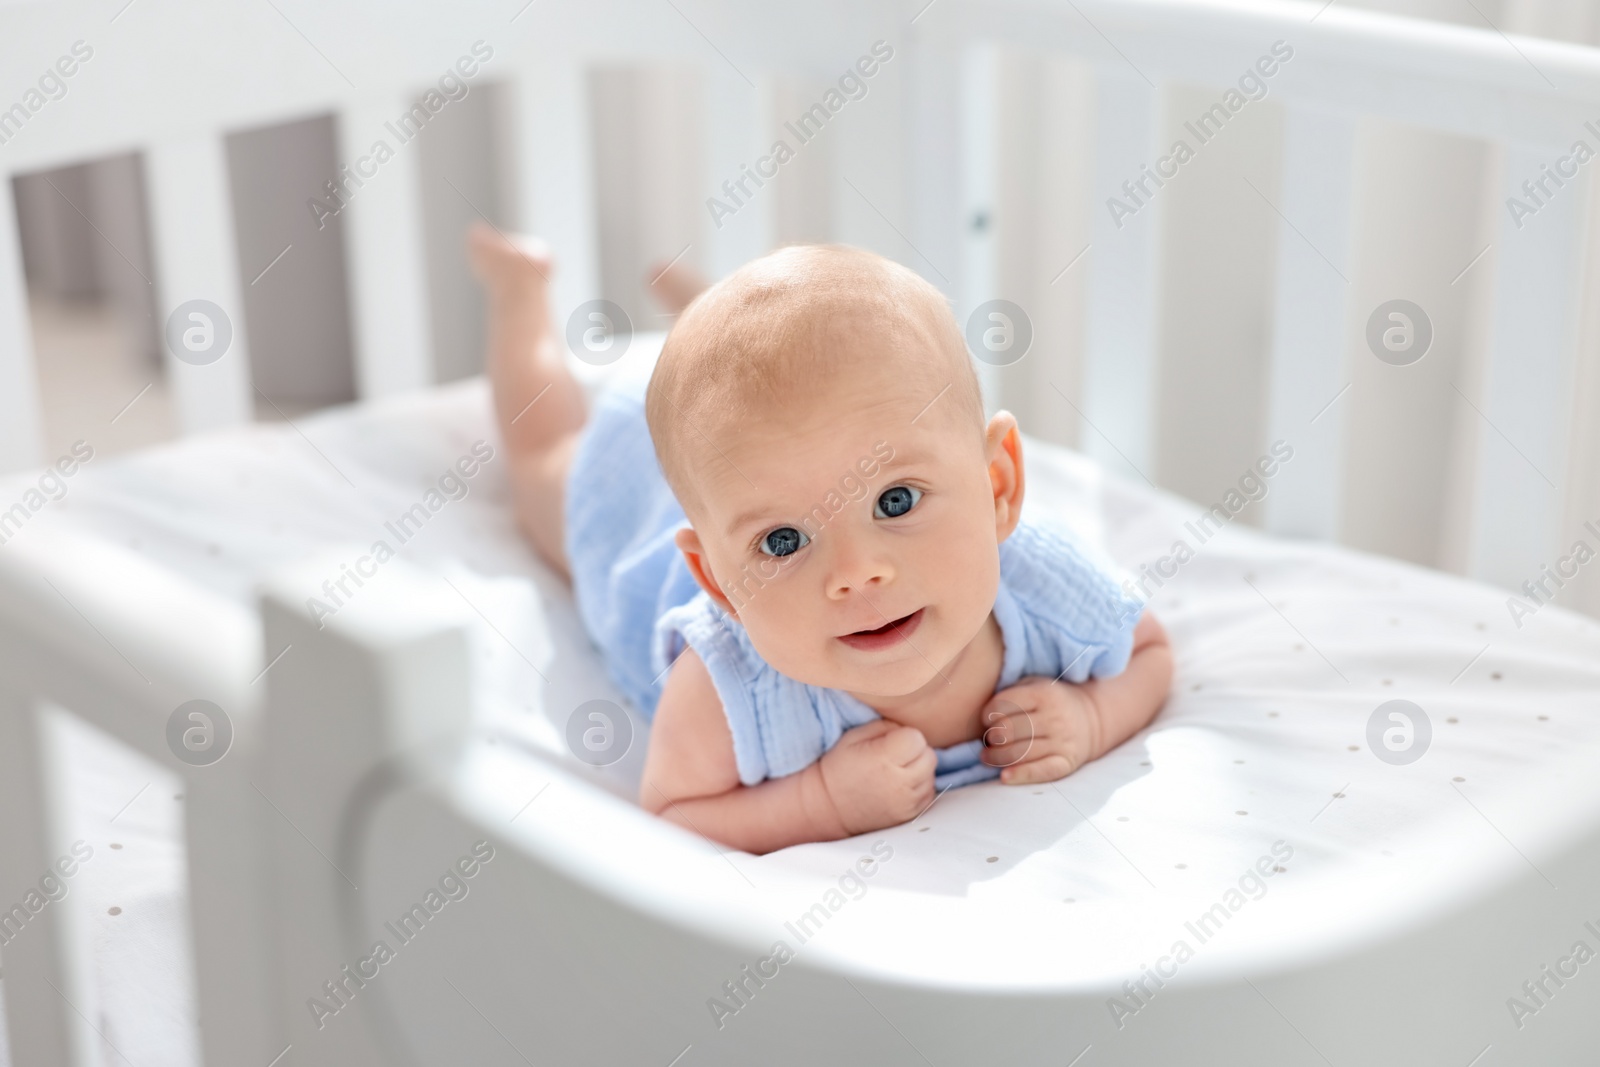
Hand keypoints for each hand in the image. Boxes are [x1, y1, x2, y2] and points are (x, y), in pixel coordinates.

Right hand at [817, 719, 936, 834]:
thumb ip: (885, 726)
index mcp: (884, 759)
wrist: (829, 807)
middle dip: (915, 752)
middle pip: (929, 756)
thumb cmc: (840, 767)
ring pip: (931, 775)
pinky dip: (919, 787)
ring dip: (919, 770)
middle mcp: (899, 783)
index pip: (917, 738)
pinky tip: (899, 786)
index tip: (891, 743)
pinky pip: (928, 793)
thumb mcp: (854, 736)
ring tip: (896, 772)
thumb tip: (907, 730)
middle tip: (894, 757)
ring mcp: (907, 802)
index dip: (906, 736)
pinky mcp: (911, 815)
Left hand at [979, 678, 1101, 784]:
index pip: (1005, 704)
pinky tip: (1004, 776)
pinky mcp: (1066, 762)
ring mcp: (1062, 741)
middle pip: (1010, 730)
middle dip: (992, 737)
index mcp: (1044, 694)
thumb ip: (1011, 693)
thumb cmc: (1050, 701)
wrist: (1091, 718)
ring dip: (997, 757)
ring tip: (987, 757)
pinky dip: (1021, 775)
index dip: (988, 713)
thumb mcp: (1034, 685)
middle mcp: (1055, 717)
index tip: (985, 719)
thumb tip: (983, 716)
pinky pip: (1042, 771)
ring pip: (1020, 752)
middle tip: (988, 739)